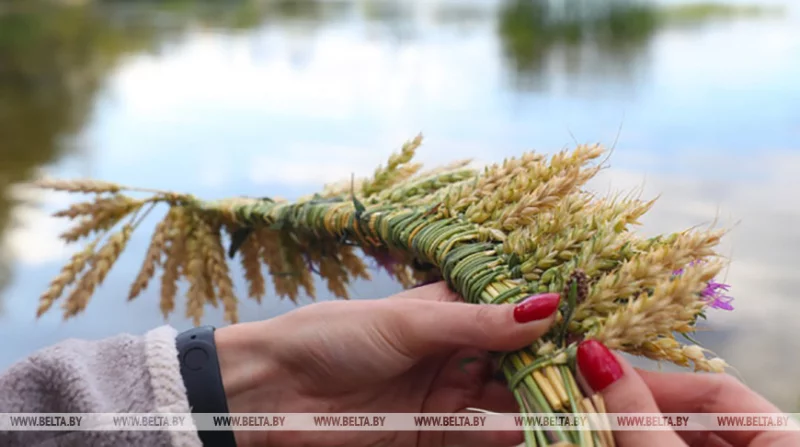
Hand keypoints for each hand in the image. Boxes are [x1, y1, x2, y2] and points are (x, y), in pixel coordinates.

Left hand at [213, 282, 560, 446]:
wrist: (271, 391)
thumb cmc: (334, 335)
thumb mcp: (410, 322)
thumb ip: (477, 321)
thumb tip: (545, 306)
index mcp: (448, 313)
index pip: (511, 316)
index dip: (546, 324)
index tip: (588, 330)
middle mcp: (453, 353)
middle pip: (515, 364)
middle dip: (548, 372)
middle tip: (591, 381)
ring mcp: (444, 396)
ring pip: (503, 402)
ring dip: (534, 407)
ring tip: (573, 409)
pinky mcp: (430, 434)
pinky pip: (475, 435)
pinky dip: (500, 434)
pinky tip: (524, 430)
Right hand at [575, 340, 799, 446]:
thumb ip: (636, 417)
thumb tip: (591, 354)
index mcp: (788, 441)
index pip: (717, 389)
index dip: (656, 382)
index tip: (600, 378)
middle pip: (696, 419)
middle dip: (638, 413)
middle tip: (588, 405)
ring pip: (679, 442)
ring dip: (634, 435)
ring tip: (592, 427)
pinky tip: (610, 442)